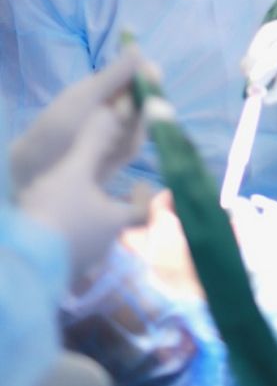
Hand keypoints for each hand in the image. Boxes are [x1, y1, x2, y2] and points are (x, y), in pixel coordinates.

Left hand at [10, 45, 157, 192]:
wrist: (38, 172)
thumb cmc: (56, 127)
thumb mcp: (85, 97)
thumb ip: (114, 76)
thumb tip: (136, 46)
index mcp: (104, 88)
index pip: (136, 76)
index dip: (148, 75)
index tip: (153, 75)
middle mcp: (114, 107)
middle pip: (145, 101)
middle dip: (144, 105)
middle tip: (125, 113)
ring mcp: (118, 132)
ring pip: (142, 125)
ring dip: (135, 128)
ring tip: (110, 135)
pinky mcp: (119, 155)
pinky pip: (134, 147)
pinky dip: (128, 147)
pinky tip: (111, 153)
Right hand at [19, 101, 152, 280]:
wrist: (22, 260)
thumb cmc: (55, 212)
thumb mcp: (74, 172)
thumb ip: (93, 144)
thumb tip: (113, 114)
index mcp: (113, 222)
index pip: (144, 214)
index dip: (145, 198)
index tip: (139, 182)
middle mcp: (103, 246)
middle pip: (114, 224)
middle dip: (108, 205)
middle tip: (95, 187)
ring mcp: (81, 262)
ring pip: (91, 237)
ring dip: (86, 220)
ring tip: (67, 201)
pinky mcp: (59, 271)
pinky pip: (70, 249)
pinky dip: (67, 234)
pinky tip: (47, 222)